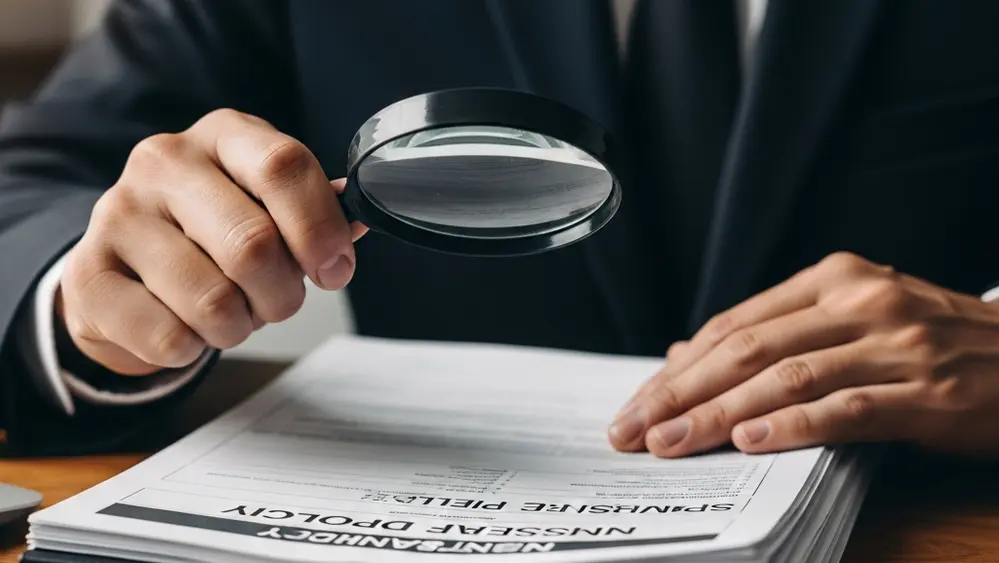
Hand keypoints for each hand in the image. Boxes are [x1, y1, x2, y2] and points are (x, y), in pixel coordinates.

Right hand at [59, 109, 366, 374]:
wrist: (125, 265)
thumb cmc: (213, 232)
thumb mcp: (267, 203)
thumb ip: (315, 210)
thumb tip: (359, 219)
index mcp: (224, 135)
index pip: (284, 167)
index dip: (321, 229)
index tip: (335, 270)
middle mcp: (165, 161)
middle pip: (254, 243)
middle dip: (283, 294)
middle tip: (277, 302)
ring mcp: (117, 214)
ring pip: (213, 301)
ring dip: (238, 326)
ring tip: (230, 313)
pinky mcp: (87, 275)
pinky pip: (169, 337)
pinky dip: (193, 348)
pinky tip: (184, 325)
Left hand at [608, 252, 998, 456]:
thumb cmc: (933, 342)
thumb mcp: (851, 320)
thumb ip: (772, 334)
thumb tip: (683, 354)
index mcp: (833, 279)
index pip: (734, 324)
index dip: (679, 368)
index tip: (637, 403)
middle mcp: (860, 301)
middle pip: (747, 348)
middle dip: (681, 393)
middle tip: (633, 429)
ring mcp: (897, 344)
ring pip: (786, 377)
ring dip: (719, 415)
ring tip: (671, 443)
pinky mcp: (930, 393)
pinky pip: (849, 408)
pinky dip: (795, 425)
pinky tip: (752, 442)